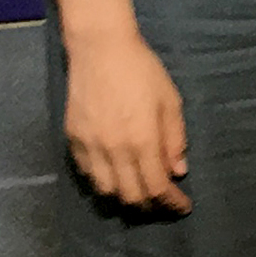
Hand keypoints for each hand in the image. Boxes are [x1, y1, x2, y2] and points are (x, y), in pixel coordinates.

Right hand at [63, 26, 188, 212]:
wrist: (100, 50)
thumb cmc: (142, 71)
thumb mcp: (170, 101)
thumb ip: (175, 139)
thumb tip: (178, 170)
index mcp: (142, 141)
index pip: (157, 188)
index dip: (171, 203)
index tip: (182, 206)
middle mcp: (113, 150)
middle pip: (130, 196)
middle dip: (150, 206)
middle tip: (164, 202)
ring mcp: (89, 147)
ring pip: (105, 191)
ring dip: (125, 198)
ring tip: (140, 193)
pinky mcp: (72, 140)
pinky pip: (87, 173)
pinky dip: (103, 182)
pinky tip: (115, 176)